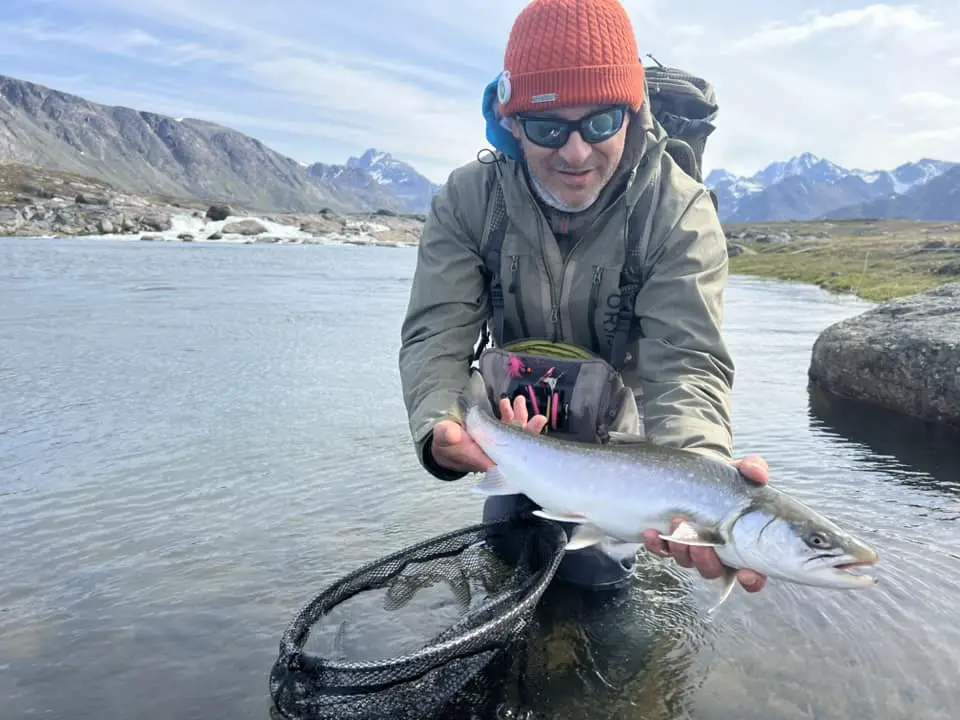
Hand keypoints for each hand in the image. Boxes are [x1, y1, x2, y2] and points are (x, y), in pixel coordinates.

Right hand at [431, 395, 547, 473]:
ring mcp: (497, 442)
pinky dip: (510, 414)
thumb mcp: (443, 439)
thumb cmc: (444, 443)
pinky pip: (507, 425)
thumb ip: (446, 435)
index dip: (522, 450)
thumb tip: (448, 430)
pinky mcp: (496, 434)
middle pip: (518, 446)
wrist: (444, 442)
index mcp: (484, 459)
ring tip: (519, 400)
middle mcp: (495, 453)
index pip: (508, 459)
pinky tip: (508, 402)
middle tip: (539, 419)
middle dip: (529, 432)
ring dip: (520, 417)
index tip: (531, 440)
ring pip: (514, 433)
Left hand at [642, 454, 770, 592]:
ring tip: (677, 524)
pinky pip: (662, 551)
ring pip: (686, 562)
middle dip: (705, 560)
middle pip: (713, 570)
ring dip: (681, 549)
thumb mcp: (742, 471)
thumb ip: (754, 470)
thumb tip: (757, 474)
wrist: (696, 473)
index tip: (745, 573)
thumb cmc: (726, 479)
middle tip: (700, 543)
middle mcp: (717, 553)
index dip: (752, 579)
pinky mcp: (670, 542)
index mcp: (743, 545)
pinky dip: (656, 544)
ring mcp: (692, 550)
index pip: (752, 574)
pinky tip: (652, 532)